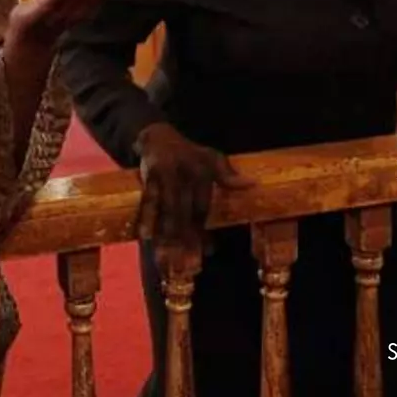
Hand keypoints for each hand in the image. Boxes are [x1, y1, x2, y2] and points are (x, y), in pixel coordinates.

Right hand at [133, 122, 254, 247]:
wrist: (158, 137)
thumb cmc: (189, 153)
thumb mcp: (211, 158)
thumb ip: (228, 175)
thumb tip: (251, 185)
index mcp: (202, 171)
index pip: (202, 206)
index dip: (203, 229)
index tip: (208, 250)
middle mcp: (184, 174)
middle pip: (184, 211)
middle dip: (186, 237)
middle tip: (188, 259)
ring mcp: (165, 176)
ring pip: (167, 209)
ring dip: (167, 233)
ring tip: (168, 254)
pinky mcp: (148, 177)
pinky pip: (148, 202)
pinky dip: (146, 219)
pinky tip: (146, 236)